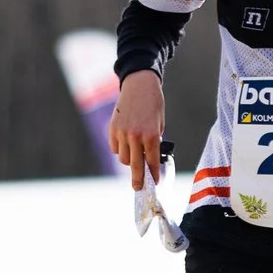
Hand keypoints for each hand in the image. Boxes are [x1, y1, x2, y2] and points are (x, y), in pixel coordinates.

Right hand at [108, 71, 166, 189]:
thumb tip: (149, 158)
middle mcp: (135, 136)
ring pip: (123, 158)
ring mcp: (122, 133)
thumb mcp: (160, 124)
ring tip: (134, 156)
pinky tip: (126, 144)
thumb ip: (154, 142)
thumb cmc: (154, 104)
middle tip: (139, 188)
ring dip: (129, 161)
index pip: (152, 162)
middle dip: (138, 180)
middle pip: (135, 166)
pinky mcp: (112, 129)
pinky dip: (119, 149)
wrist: (139, 84)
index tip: (154, 183)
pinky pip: (114, 147)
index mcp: (151, 135)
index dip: (153, 174)